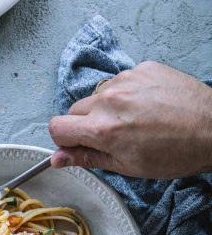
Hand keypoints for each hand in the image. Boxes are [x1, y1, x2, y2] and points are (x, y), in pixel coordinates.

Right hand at [49, 62, 211, 178]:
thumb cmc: (176, 153)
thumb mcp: (128, 166)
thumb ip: (88, 158)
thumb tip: (59, 158)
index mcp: (103, 128)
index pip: (58, 126)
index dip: (65, 139)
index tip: (78, 144)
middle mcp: (110, 99)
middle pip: (76, 109)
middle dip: (86, 124)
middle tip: (112, 136)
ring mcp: (127, 79)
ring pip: (99, 95)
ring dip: (108, 107)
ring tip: (135, 119)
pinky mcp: (143, 68)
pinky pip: (122, 81)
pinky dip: (129, 93)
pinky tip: (148, 105)